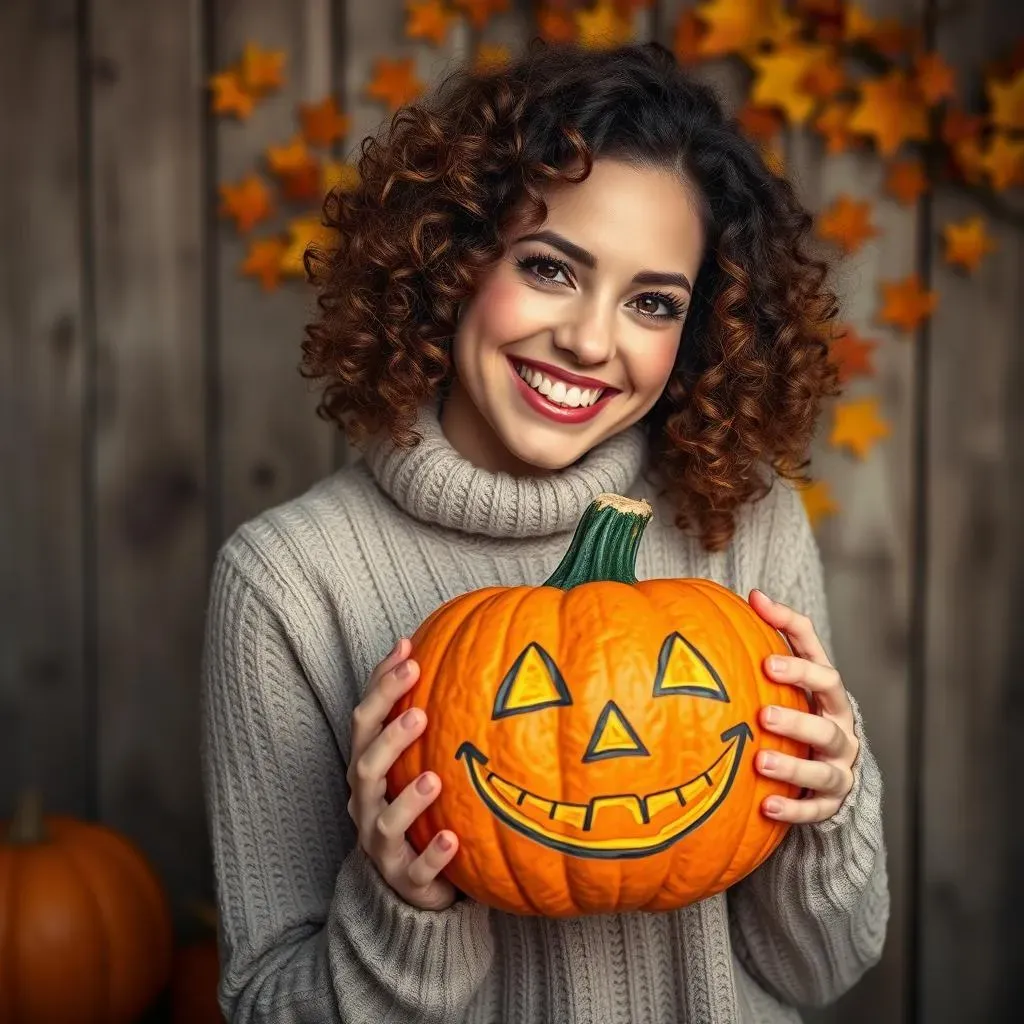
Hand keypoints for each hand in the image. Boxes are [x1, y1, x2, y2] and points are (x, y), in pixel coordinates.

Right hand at [347, 637, 458, 909]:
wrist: (413, 882)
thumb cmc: (418, 806)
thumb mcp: (417, 759)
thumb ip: (427, 713)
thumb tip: (459, 644)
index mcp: (367, 769)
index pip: (364, 720)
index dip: (380, 685)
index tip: (407, 650)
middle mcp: (366, 803)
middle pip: (363, 766)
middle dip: (388, 738)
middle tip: (420, 713)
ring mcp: (382, 846)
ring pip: (383, 821)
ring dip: (407, 799)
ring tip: (434, 779)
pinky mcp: (405, 880)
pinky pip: (416, 869)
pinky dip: (432, 854)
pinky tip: (453, 838)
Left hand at [748, 590, 858, 824]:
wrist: (830, 773)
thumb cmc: (801, 711)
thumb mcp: (790, 679)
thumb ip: (774, 639)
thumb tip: (752, 593)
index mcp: (829, 694)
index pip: (819, 664)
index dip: (796, 653)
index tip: (764, 648)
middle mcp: (840, 728)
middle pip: (827, 717)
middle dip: (798, 714)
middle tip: (764, 713)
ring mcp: (839, 766)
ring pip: (823, 767)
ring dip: (793, 765)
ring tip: (760, 761)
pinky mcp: (831, 802)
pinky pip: (815, 808)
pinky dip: (793, 808)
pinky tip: (767, 805)